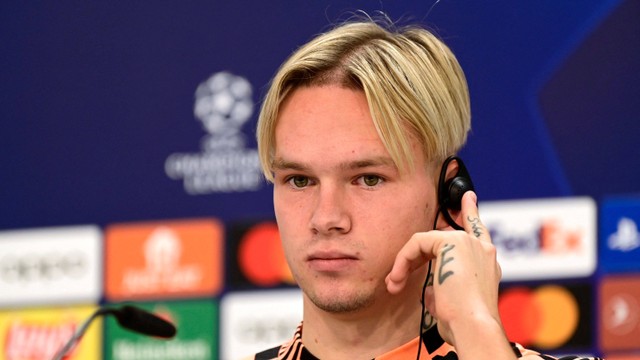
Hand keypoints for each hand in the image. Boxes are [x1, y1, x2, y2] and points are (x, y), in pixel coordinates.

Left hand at [386, 191, 510, 356]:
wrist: (472, 326)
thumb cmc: (463, 323)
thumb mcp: (451, 300)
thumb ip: (442, 284)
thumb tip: (431, 286)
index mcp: (486, 263)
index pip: (478, 231)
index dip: (470, 212)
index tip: (468, 197)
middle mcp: (482, 248)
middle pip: (442, 236)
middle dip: (413, 254)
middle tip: (395, 277)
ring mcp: (470, 242)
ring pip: (426, 242)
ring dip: (405, 264)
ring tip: (394, 285)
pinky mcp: (453, 242)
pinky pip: (418, 243)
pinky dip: (403, 261)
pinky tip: (398, 278)